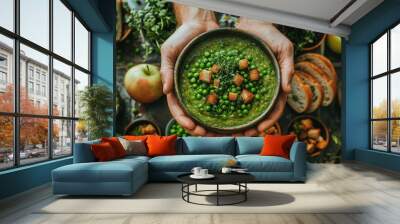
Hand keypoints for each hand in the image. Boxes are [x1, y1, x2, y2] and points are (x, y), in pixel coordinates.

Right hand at [161, 4, 219, 135]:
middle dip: (201, 127)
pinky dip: (229, 106)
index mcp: (177, 87)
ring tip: (225, 132)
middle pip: (195, 114)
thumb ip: (166, 69)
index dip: (184, 120)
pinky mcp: (219, 81)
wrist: (201, 24)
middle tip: (211, 134)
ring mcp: (207, 86)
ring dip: (216, 123)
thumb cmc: (182, 37)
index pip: (178, 108)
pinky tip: (237, 114)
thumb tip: (165, 91)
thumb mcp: (169, 51)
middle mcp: (192, 90)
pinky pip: (224, 95)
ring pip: (211, 109)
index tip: (193, 127)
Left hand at [235, 18, 293, 133]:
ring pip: (242, 108)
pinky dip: (224, 105)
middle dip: (249, 126)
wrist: (248, 24)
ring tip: (226, 131)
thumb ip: (287, 67)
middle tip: (239, 136)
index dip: (268, 120)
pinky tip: (216, 113)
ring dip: (236, 121)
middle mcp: (260, 89)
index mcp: (275, 85)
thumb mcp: (283, 48)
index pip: (274, 108)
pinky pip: (228, 95)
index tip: (259, 130)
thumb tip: (288, 90)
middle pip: (257, 113)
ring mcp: (246, 85)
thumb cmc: (269, 35)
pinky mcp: (233, 80)